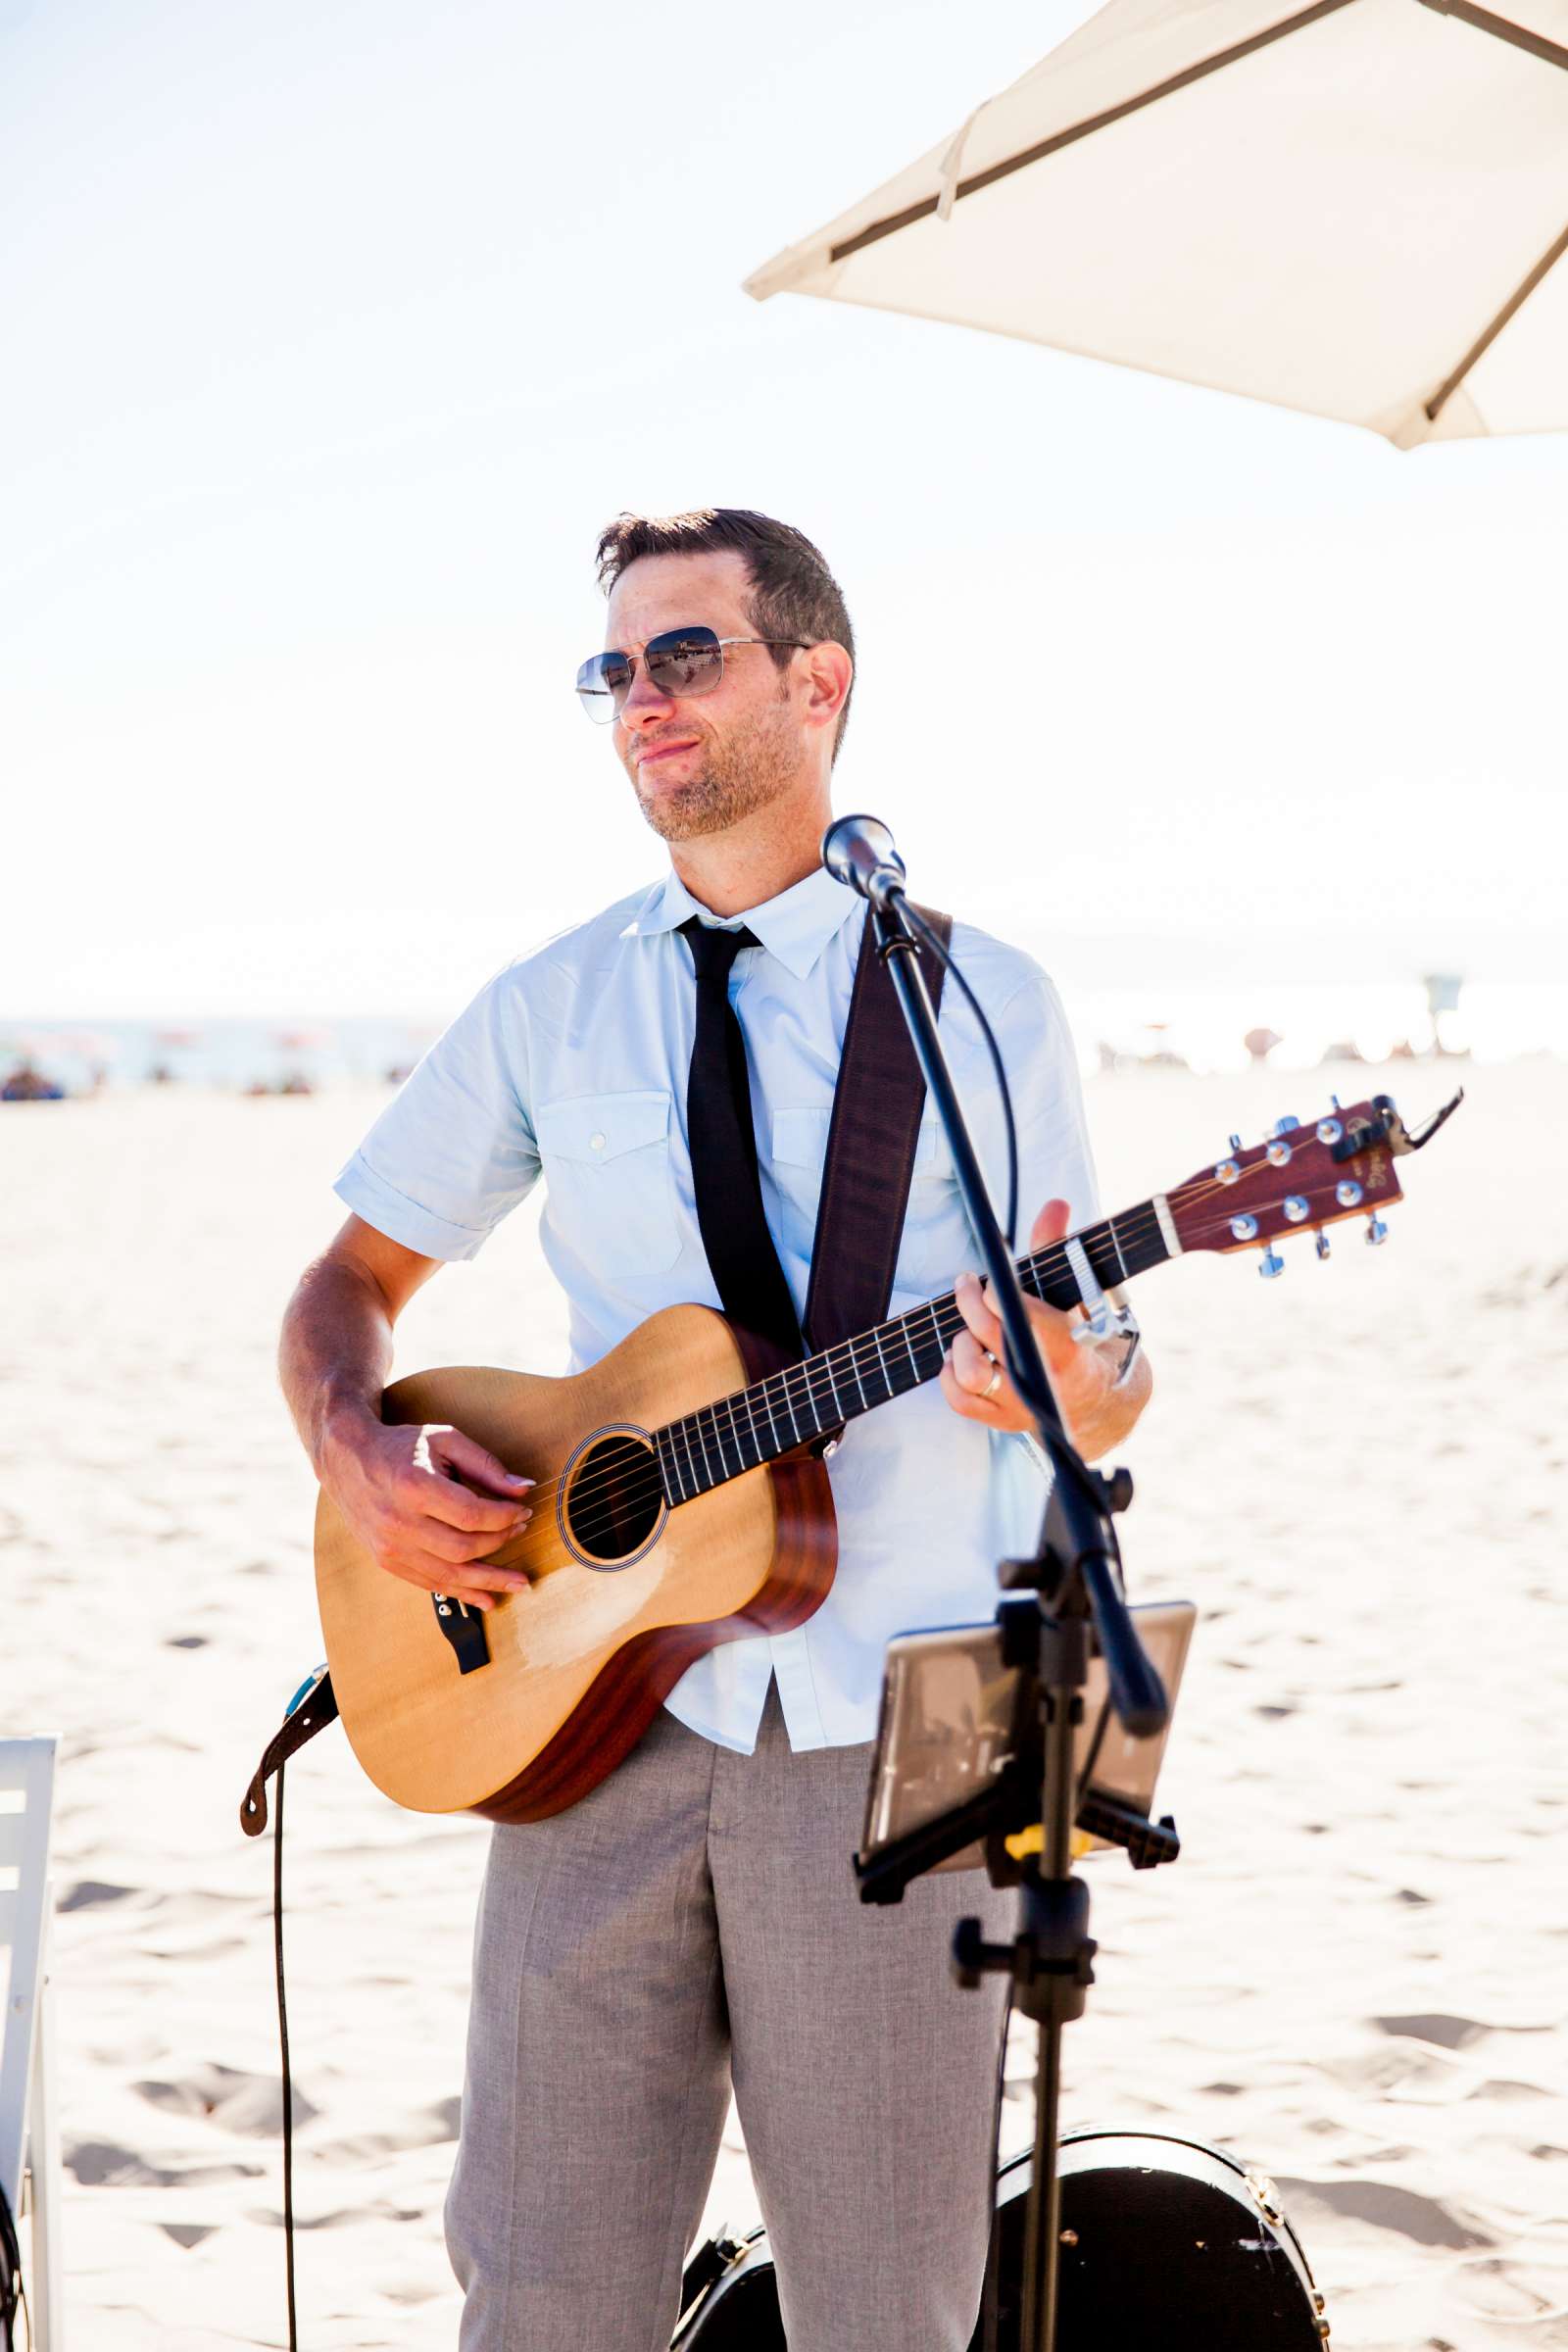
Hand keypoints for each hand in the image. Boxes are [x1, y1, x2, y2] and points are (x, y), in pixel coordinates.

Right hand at [320, 1416, 534, 1610]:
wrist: (348, 1459)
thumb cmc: (401, 1447)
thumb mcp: (445, 1441)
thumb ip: (486, 1466)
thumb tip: (523, 1491)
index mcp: (413, 1486)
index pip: (471, 1514)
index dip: (504, 1518)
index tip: (523, 1513)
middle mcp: (398, 1521)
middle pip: (462, 1548)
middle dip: (500, 1544)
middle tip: (521, 1533)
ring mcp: (389, 1546)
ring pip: (448, 1575)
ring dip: (488, 1582)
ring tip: (518, 1584)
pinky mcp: (385, 1560)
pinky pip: (429, 1583)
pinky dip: (460, 1593)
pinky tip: (485, 1597)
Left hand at [938, 1199, 1150, 1461]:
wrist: (1101, 1403)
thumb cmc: (1086, 1337)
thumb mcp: (1080, 1292)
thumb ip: (1059, 1248)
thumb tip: (1056, 1204)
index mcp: (1067, 1346)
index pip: (1018, 1315)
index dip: (993, 1293)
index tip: (986, 1280)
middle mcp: (1042, 1379)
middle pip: (988, 1336)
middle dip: (970, 1302)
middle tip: (968, 1284)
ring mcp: (1021, 1404)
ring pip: (970, 1374)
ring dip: (960, 1345)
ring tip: (967, 1329)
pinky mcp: (1003, 1421)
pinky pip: (960, 1401)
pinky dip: (950, 1374)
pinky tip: (962, 1353)